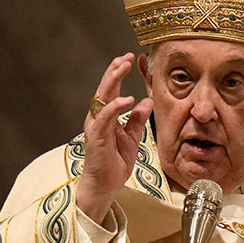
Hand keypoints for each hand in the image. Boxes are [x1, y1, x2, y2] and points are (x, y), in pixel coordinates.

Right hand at [75, 53, 152, 224]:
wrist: (104, 186)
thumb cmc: (114, 163)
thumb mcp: (132, 138)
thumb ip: (137, 119)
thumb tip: (147, 101)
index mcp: (105, 117)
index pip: (110, 89)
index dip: (118, 72)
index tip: (129, 58)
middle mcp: (97, 118)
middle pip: (104, 88)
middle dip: (114, 70)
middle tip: (125, 57)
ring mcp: (96, 126)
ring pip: (102, 97)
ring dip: (112, 80)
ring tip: (122, 67)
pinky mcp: (97, 137)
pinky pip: (105, 117)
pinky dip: (115, 106)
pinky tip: (126, 99)